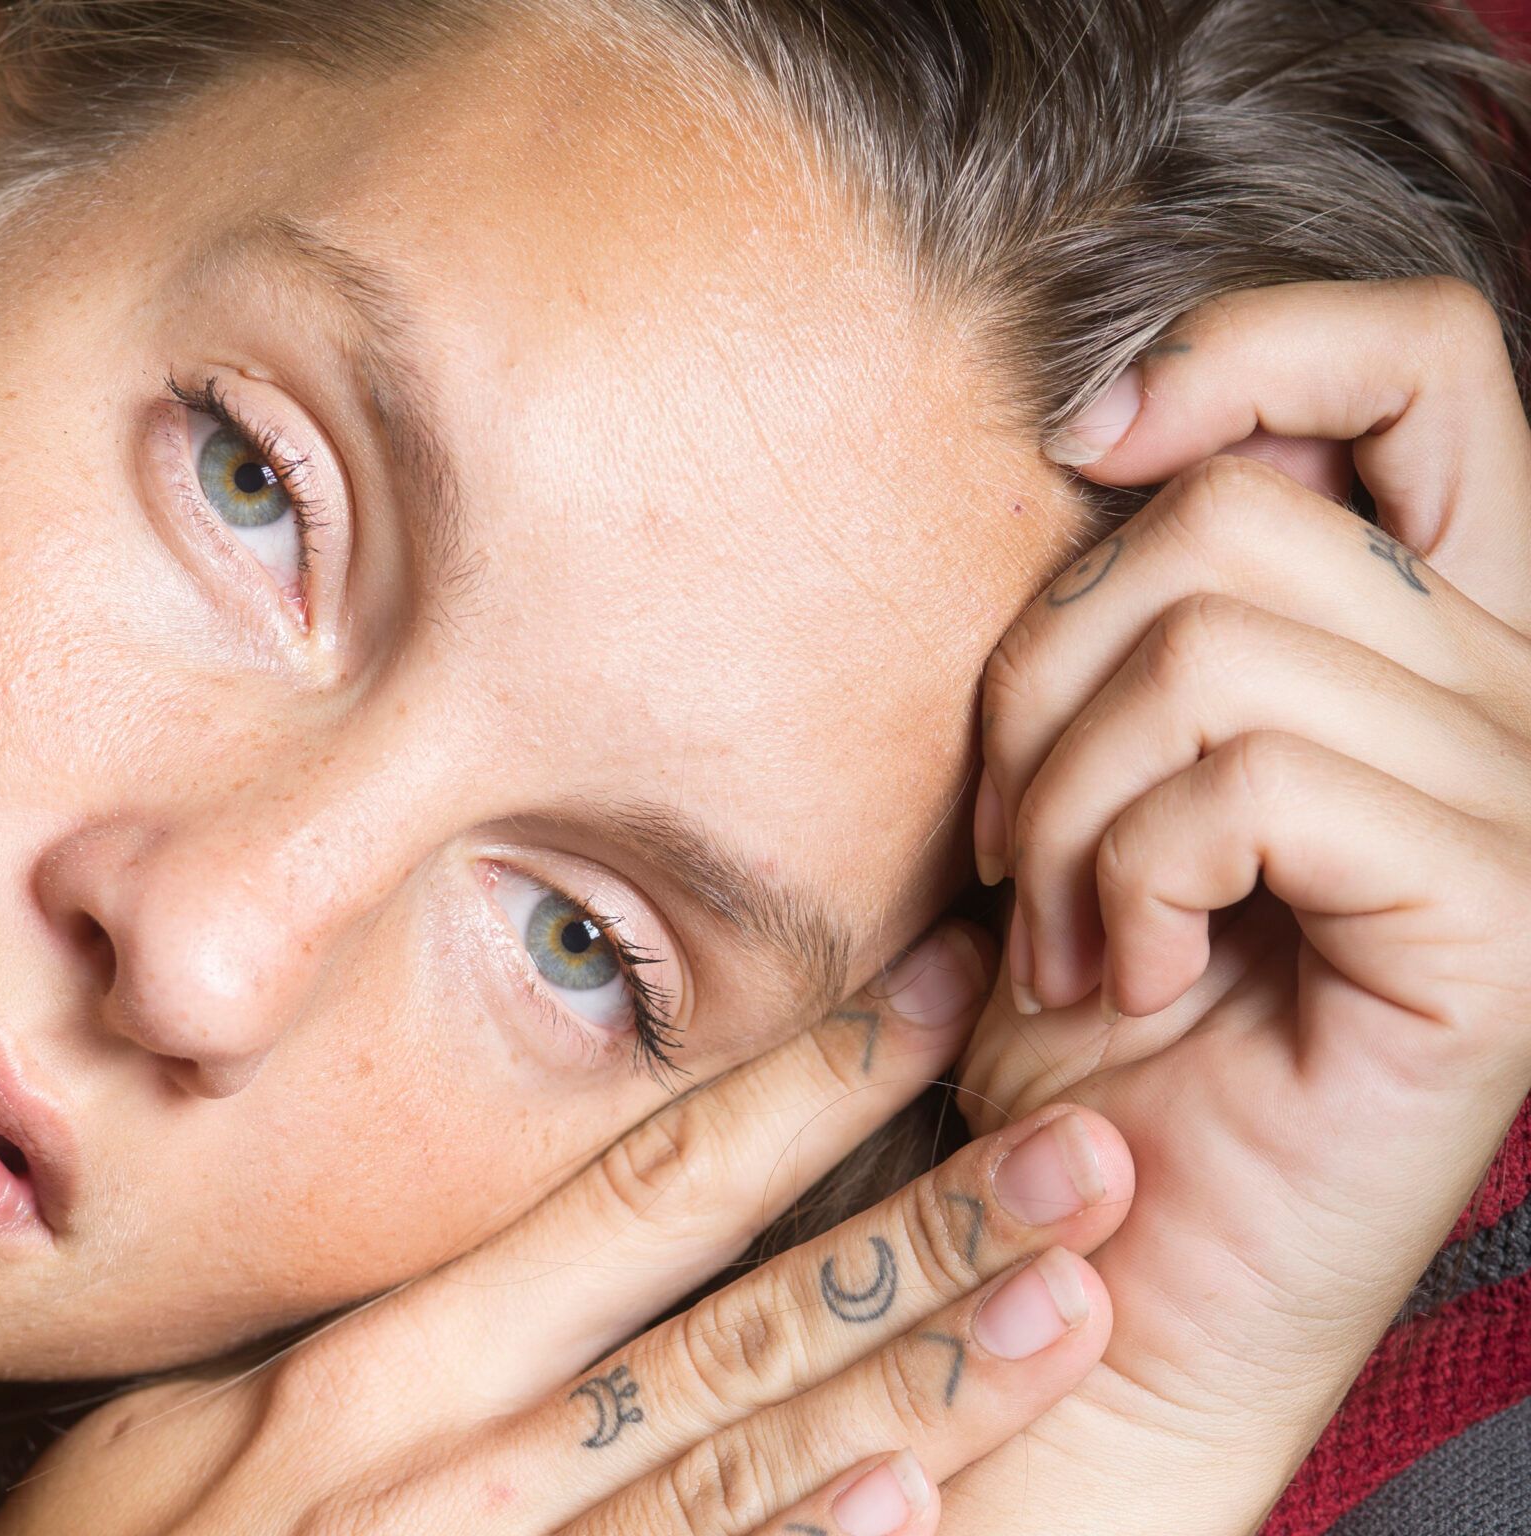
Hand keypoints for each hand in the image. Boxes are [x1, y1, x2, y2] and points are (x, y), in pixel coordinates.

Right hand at [0, 922, 1136, 1535]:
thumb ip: (339, 1335)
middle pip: (712, 1312)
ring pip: (724, 1460)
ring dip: (909, 1378)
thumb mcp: (183, 1418)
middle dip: (915, 1223)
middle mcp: (433, 1452)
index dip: (793, 1085)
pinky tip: (910, 1512)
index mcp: (369, 1355)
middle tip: (1090, 1138)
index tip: (929, 990)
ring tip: (1066, 1297)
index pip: (623, 1187)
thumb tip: (494, 1253)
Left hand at [949, 276, 1530, 1533]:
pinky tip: (1120, 975)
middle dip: (1048, 681)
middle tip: (1019, 845)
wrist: (1099, 1254)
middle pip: (1237, 515)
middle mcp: (1517, 696)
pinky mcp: (1497, 919)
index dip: (1243, 352)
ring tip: (1060, 929)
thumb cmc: (1083, 1016)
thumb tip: (1106, 421)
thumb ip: (1144, 601)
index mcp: (1431, 634)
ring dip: (1065, 803)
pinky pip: (1250, 782)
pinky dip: (1121, 876)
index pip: (1416, 364)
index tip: (1080, 438)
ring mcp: (1528, 805)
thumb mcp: (1082, 759)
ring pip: (1216, 645)